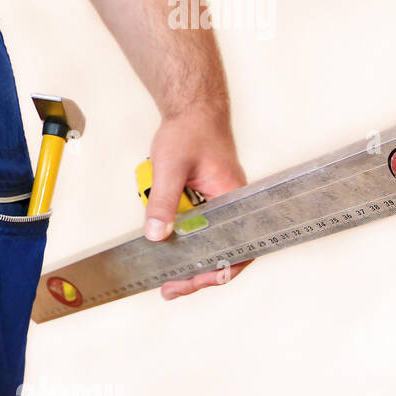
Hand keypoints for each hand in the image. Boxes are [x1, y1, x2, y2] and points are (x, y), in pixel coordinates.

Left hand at [144, 106, 248, 299]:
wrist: (192, 108)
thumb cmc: (190, 130)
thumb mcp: (169, 167)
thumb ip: (162, 202)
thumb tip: (156, 235)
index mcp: (234, 197)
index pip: (238, 247)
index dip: (219, 270)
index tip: (194, 281)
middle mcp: (234, 204)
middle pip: (227, 251)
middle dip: (201, 274)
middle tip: (172, 288)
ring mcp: (224, 202)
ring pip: (215, 242)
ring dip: (195, 261)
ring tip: (171, 278)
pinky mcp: (211, 200)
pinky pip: (205, 228)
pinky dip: (190, 243)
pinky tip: (172, 251)